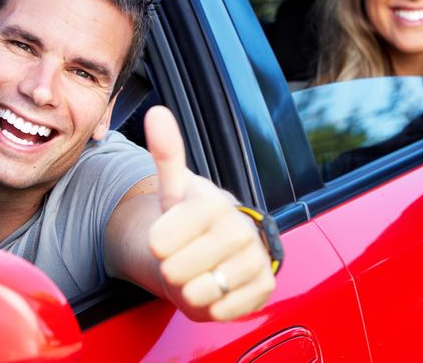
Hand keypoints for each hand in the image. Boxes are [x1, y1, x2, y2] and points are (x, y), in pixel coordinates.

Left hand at [144, 105, 275, 321]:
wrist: (218, 250)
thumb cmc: (189, 221)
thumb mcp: (172, 191)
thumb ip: (167, 153)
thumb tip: (157, 112)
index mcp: (213, 202)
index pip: (159, 241)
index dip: (157, 245)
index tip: (168, 236)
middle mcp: (240, 228)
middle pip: (176, 270)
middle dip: (172, 270)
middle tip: (184, 257)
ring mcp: (255, 258)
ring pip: (200, 293)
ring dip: (192, 289)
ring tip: (200, 272)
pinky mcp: (265, 287)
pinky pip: (224, 311)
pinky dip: (212, 306)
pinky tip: (216, 288)